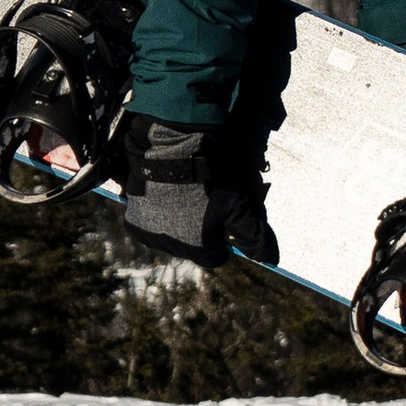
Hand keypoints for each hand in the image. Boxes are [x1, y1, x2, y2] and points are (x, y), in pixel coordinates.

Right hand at [119, 114, 276, 266]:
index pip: (216, 257)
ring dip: (177, 222)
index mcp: (198, 249)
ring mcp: (149, 235)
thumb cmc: (211, 176)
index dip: (222, 238)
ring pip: (170, 236)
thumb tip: (272, 259)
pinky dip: (157, 214)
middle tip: (204, 200)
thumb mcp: (237, 203)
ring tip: (184, 194)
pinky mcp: (133, 220)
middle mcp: (171, 249)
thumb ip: (254, 234)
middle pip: (192, 247)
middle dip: (199, 230)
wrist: (172, 146)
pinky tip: (166, 193)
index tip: (223, 216)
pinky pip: (150, 224)